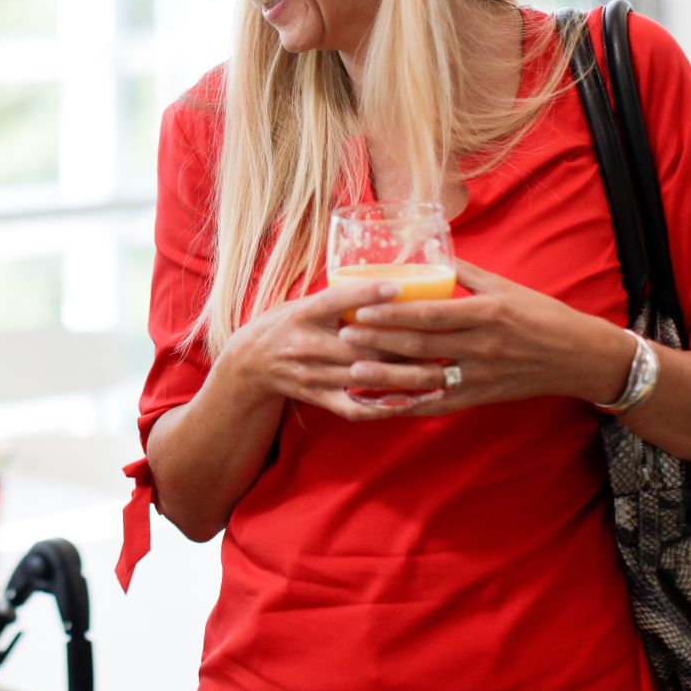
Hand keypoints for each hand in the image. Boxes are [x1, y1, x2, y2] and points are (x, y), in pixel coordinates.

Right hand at [212, 276, 422, 421]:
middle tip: (441, 339)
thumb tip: (387, 284)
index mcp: (303, 314)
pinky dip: (383, 406)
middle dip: (403, 343)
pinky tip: (410, 402)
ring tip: (438, 371)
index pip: (337, 300)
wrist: (249, 365)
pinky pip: (354, 406)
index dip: (368, 294)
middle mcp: (306, 344)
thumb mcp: (302, 303)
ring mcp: (312, 375)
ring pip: (365, 376)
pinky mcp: (317, 397)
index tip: (400, 287)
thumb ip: (338, 299)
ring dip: (404, 376)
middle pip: (361, 345)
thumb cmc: (283, 325)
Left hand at [334, 259, 632, 414]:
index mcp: (486, 313)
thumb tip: (432, 253)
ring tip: (354, 369)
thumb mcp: (506, 287)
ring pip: (426, 379)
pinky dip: (412, 404)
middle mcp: (482, 346)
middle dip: (379, 341)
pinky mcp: (483, 396)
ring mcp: (482, 375)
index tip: (361, 309)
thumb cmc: (542, 315)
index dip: (393, 314)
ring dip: (388, 376)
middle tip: (343, 335)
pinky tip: (385, 402)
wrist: (580, 357)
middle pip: (421, 346)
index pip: (430, 314)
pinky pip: (441, 403)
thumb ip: (467, 273)